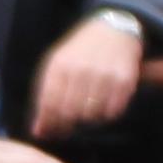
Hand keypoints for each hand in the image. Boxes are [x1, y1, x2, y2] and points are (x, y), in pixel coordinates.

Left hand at [25, 14, 143, 137]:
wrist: (112, 30)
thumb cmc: (79, 54)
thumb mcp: (57, 66)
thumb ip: (46, 98)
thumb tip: (38, 132)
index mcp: (60, 66)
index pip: (49, 105)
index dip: (49, 123)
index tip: (51, 131)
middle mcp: (81, 70)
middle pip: (69, 113)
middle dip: (67, 124)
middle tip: (71, 123)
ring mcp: (103, 75)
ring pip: (91, 116)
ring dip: (88, 118)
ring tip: (88, 107)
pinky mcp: (124, 80)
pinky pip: (112, 111)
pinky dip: (107, 113)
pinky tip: (104, 102)